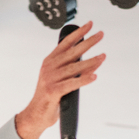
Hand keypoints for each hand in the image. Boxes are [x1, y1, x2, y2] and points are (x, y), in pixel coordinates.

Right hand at [14, 22, 105, 138]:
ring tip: (102, 56)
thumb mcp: (62, 79)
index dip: (78, 33)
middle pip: (72, 52)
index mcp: (50, 61)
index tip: (89, 24)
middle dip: (88, 42)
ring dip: (90, 61)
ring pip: (74, 67)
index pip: (66, 43)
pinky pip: (72, 83)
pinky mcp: (53, 91)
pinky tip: (94, 76)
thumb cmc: (49, 96)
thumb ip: (76, 70)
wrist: (36, 114)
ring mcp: (51, 78)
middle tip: (100, 35)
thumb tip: (96, 61)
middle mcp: (49, 67)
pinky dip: (84, 80)